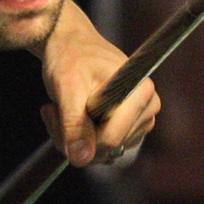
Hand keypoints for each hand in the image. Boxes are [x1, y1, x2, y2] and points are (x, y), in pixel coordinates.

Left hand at [39, 0, 160, 167]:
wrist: (71, 44)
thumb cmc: (71, 57)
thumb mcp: (67, 88)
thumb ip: (74, 125)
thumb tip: (81, 159)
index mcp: (140, 91)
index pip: (112, 138)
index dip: (81, 138)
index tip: (56, 115)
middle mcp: (148, 106)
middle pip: (109, 147)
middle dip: (75, 137)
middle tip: (54, 110)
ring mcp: (141, 118)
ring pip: (105, 151)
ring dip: (76, 137)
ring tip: (62, 109)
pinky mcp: (131, 126)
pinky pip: (105, 147)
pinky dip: (83, 137)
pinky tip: (72, 115)